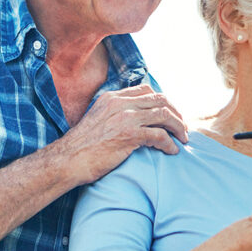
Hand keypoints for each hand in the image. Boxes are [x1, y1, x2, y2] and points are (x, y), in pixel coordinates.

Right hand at [55, 84, 188, 184]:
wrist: (68, 160)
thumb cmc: (82, 146)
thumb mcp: (98, 119)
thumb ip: (114, 113)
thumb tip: (134, 119)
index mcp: (113, 98)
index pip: (146, 90)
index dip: (163, 101)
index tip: (171, 114)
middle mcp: (120, 103)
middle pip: (160, 99)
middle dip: (176, 113)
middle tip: (182, 128)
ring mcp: (125, 118)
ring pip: (164, 115)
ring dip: (178, 127)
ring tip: (183, 139)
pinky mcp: (129, 135)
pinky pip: (160, 135)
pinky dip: (170, 144)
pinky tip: (172, 151)